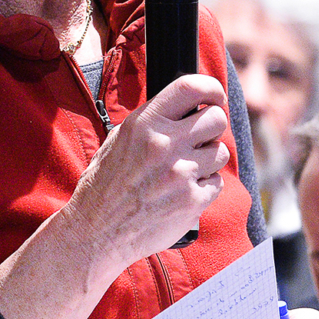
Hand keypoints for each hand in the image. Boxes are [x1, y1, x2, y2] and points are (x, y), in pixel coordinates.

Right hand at [64, 74, 229, 266]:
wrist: (97, 230)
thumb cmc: (107, 183)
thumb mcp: (121, 138)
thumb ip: (154, 120)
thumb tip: (189, 107)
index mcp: (145, 123)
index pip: (191, 87)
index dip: (212, 89)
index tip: (216, 97)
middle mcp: (164, 144)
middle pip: (217, 119)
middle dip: (212, 128)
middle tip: (200, 139)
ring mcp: (180, 174)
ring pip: (220, 152)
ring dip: (208, 160)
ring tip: (185, 170)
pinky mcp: (192, 201)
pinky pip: (217, 183)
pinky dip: (204, 187)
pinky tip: (182, 192)